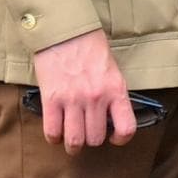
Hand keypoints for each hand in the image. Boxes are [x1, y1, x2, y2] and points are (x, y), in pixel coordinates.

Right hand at [29, 27, 138, 148]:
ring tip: (72, 139)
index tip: (114, 138)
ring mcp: (72, 100)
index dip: (121, 139)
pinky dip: (54, 137)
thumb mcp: (112, 71)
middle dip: (91, 140)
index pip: (126, 128)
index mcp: (116, 90)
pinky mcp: (51, 100)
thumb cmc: (91, 50)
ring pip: (75, 141)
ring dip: (73, 144)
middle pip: (95, 138)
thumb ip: (113, 95)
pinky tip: (57, 132)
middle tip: (87, 133)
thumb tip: (110, 120)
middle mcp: (96, 98)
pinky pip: (52, 132)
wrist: (66, 33)